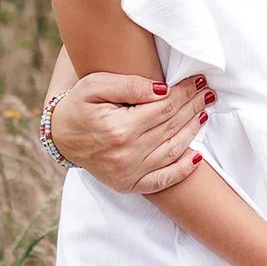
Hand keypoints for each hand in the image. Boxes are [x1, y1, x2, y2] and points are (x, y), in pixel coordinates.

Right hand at [51, 72, 211, 193]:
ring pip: (172, 151)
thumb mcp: (95, 85)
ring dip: (192, 131)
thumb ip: (129, 84)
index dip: (184, 92)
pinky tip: (196, 156)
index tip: (197, 80)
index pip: (164, 107)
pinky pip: (162, 180)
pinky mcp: (128, 185)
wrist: (59, 137)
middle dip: (193, 107)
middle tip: (208, 92)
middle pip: (171, 127)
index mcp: (119, 128)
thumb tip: (163, 89)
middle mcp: (126, 154)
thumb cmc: (78, 105)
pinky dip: (182, 170)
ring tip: (204, 113)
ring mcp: (128, 173)